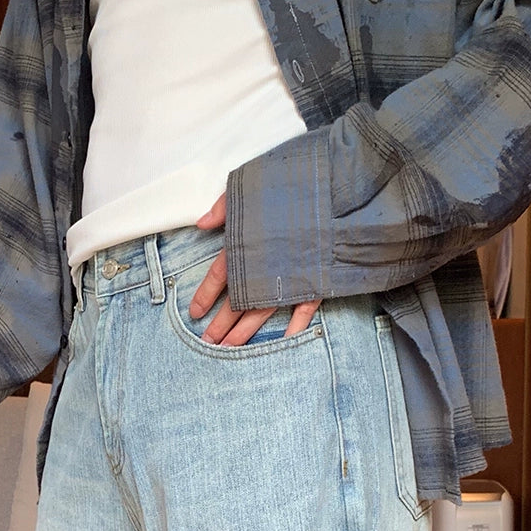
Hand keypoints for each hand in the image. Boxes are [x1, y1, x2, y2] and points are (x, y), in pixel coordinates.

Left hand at [193, 193, 321, 344]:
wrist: (336, 186)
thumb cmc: (291, 181)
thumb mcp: (250, 185)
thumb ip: (225, 206)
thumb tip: (201, 224)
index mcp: (246, 244)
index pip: (219, 277)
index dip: (205, 296)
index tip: (194, 313)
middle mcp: (266, 266)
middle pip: (238, 303)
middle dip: (222, 325)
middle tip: (209, 343)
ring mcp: (292, 274)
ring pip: (264, 311)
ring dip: (247, 332)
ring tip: (232, 349)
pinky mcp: (317, 277)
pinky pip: (305, 306)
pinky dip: (297, 324)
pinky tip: (285, 340)